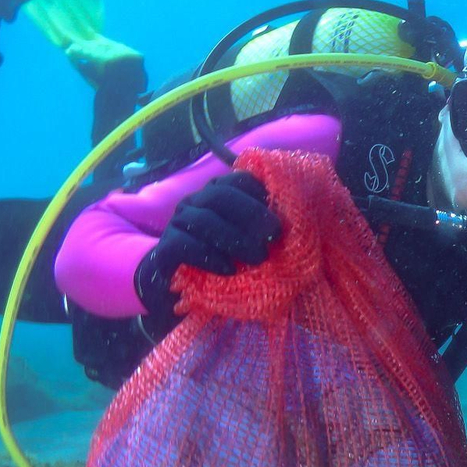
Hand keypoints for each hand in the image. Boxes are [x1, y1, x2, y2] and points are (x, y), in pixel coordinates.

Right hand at [134, 171, 281, 325]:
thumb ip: (265, 227)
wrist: (180, 286)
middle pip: (220, 195)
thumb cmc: (225, 258)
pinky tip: (229, 269)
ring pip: (204, 219)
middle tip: (272, 237)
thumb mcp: (248, 239)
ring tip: (258, 258)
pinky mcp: (166, 247)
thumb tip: (300, 222)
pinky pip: (184, 244)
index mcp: (218, 193)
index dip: (261, 194)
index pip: (239, 180)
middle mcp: (195, 201)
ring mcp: (178, 222)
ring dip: (235, 239)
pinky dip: (210, 257)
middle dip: (251, 214)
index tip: (280, 219)